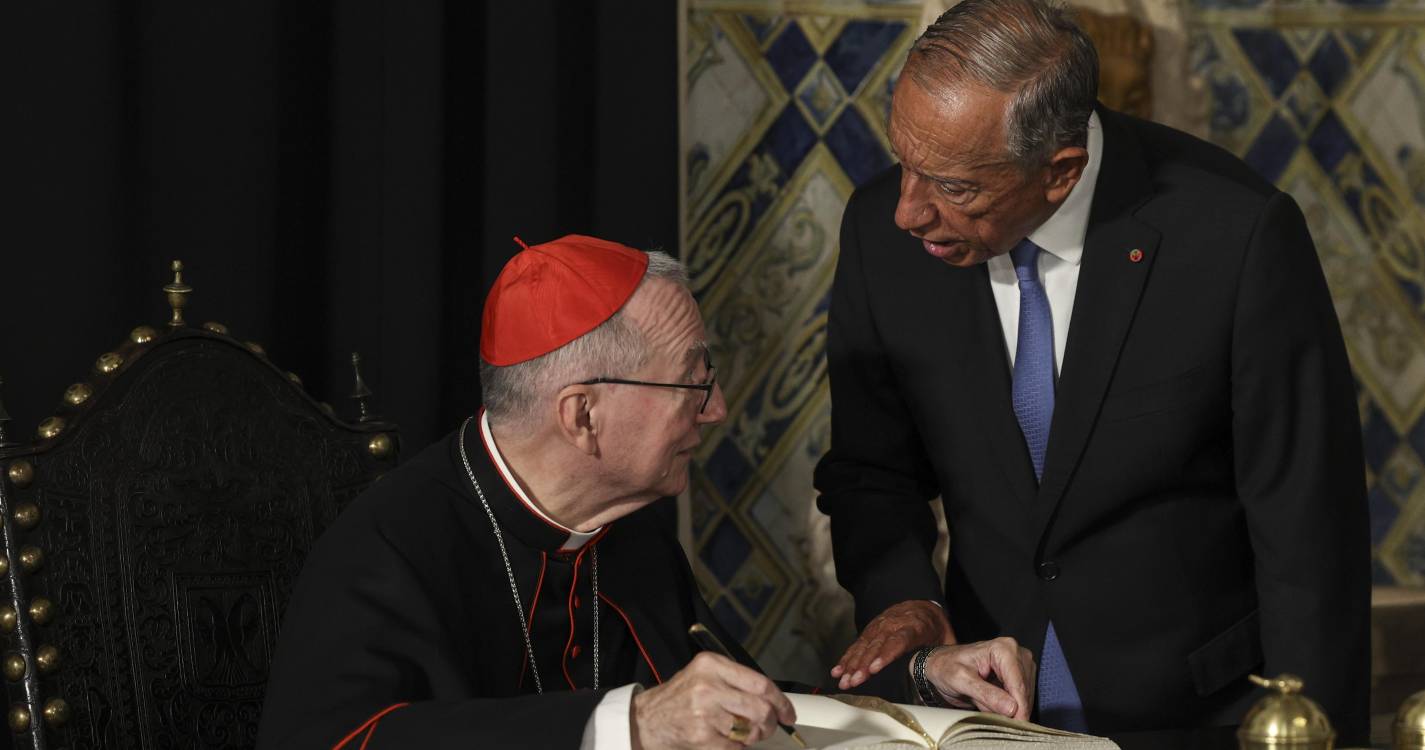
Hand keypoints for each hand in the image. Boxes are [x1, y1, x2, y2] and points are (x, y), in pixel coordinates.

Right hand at [630, 651, 796, 748]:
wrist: (647, 719)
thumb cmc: (679, 698)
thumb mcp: (703, 675)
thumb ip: (735, 681)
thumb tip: (772, 699)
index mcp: (712, 665)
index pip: (761, 683)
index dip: (781, 701)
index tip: (788, 712)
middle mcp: (709, 686)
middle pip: (761, 709)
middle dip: (771, 723)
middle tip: (770, 727)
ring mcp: (704, 712)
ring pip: (751, 731)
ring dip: (754, 737)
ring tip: (745, 734)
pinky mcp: (701, 736)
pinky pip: (736, 747)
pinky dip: (737, 748)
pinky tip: (727, 741)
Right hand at [831, 600, 954, 688]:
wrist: (922, 605)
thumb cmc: (935, 627)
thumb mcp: (946, 639)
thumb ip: (943, 656)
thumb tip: (947, 678)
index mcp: (916, 626)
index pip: (899, 640)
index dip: (885, 655)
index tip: (875, 668)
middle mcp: (894, 624)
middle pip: (877, 645)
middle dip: (863, 665)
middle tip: (854, 681)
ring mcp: (880, 625)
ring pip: (864, 645)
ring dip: (852, 664)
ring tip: (843, 680)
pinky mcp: (871, 629)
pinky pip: (857, 643)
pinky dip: (847, 657)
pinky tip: (838, 670)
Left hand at [921, 638, 1035, 720]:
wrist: (941, 665)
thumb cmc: (946, 667)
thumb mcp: (961, 680)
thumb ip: (986, 694)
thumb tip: (1012, 709)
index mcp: (1003, 649)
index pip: (1018, 684)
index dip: (1020, 709)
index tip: (1017, 726)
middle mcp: (1016, 653)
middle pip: (1024, 691)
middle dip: (1013, 709)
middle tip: (993, 719)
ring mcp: (1019, 664)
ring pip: (1024, 697)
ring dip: (1009, 708)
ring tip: (984, 705)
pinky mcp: (1018, 676)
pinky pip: (1020, 698)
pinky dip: (1008, 707)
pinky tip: (992, 705)